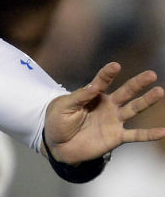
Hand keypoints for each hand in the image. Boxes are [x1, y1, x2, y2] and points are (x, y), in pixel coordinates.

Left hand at [44, 62, 164, 163]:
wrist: (58, 145)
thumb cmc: (58, 121)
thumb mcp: (63, 107)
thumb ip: (79, 97)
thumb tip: (94, 86)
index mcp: (93, 95)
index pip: (101, 81)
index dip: (107, 74)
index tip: (115, 66)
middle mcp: (107, 105)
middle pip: (126, 92)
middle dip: (137, 83)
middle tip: (151, 74)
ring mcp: (114, 121)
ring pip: (134, 109)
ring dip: (147, 101)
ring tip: (160, 91)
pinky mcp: (116, 137)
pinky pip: (136, 135)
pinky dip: (149, 134)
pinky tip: (163, 131)